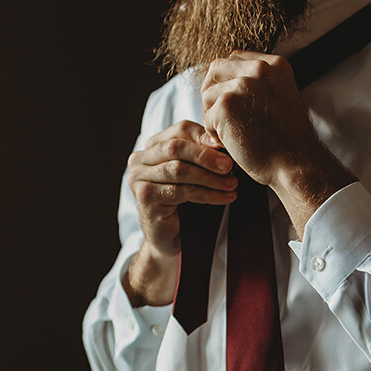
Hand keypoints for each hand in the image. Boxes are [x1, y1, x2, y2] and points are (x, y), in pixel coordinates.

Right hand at [122, 119, 236, 304]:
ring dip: (210, 177)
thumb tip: (224, 140)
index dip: (205, 136)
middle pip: (177, 147)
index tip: (228, 146)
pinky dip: (207, 194)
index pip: (180, 130)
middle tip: (231, 165)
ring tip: (232, 183)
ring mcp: (138, 179)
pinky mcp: (145, 198)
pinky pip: (181, 191)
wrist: (170, 241)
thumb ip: (202, 154)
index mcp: (152, 146)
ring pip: (179, 169)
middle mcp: (140, 160)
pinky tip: (225, 197)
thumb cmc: (185, 204)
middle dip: (207, 155)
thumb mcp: (194, 173)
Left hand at [200, 52, 354, 236]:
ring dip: (214, 115)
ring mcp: (242, 85)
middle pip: (216, 69)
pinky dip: (214, 133)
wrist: (295, 163)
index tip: (233, 102)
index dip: (228, 80)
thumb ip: (261, 84)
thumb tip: (230, 80)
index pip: (236, 59)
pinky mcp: (226, 104)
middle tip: (222, 117)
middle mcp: (259, 69)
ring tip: (232, 134)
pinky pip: (207, 117)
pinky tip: (232, 143)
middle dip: (213, 92)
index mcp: (275, 65)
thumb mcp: (283, 98)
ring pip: (208, 94)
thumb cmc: (288, 140)